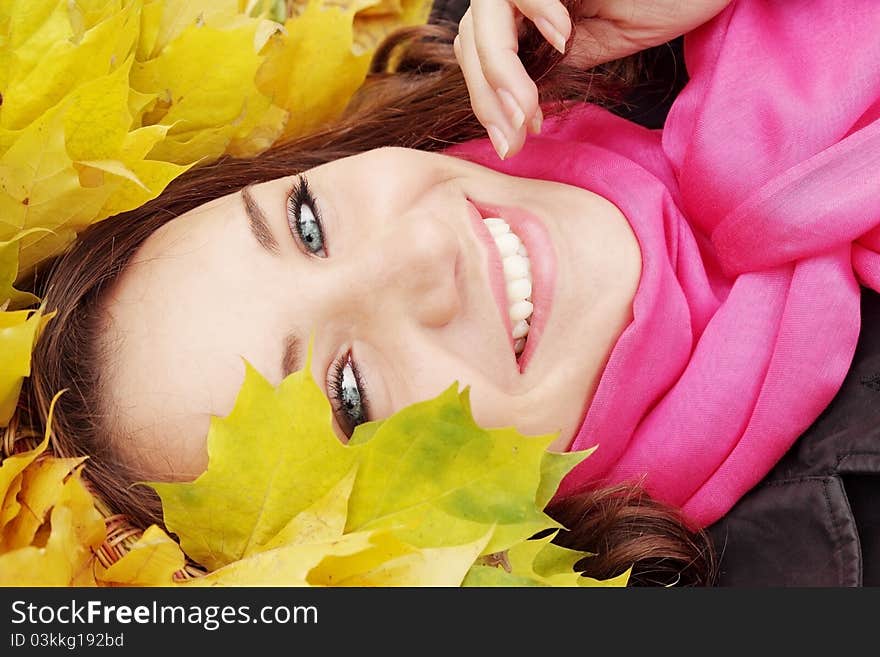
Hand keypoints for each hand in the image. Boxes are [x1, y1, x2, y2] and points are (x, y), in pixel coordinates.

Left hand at [454, 0, 733, 159]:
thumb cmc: (663, 0)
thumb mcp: (595, 46)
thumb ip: (550, 67)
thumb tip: (512, 114)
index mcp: (528, 12)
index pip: (479, 57)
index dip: (487, 101)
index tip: (511, 142)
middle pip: (471, 42)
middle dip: (487, 98)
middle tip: (513, 139)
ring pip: (485, 19)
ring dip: (499, 70)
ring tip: (526, 107)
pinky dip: (534, 11)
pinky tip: (563, 37)